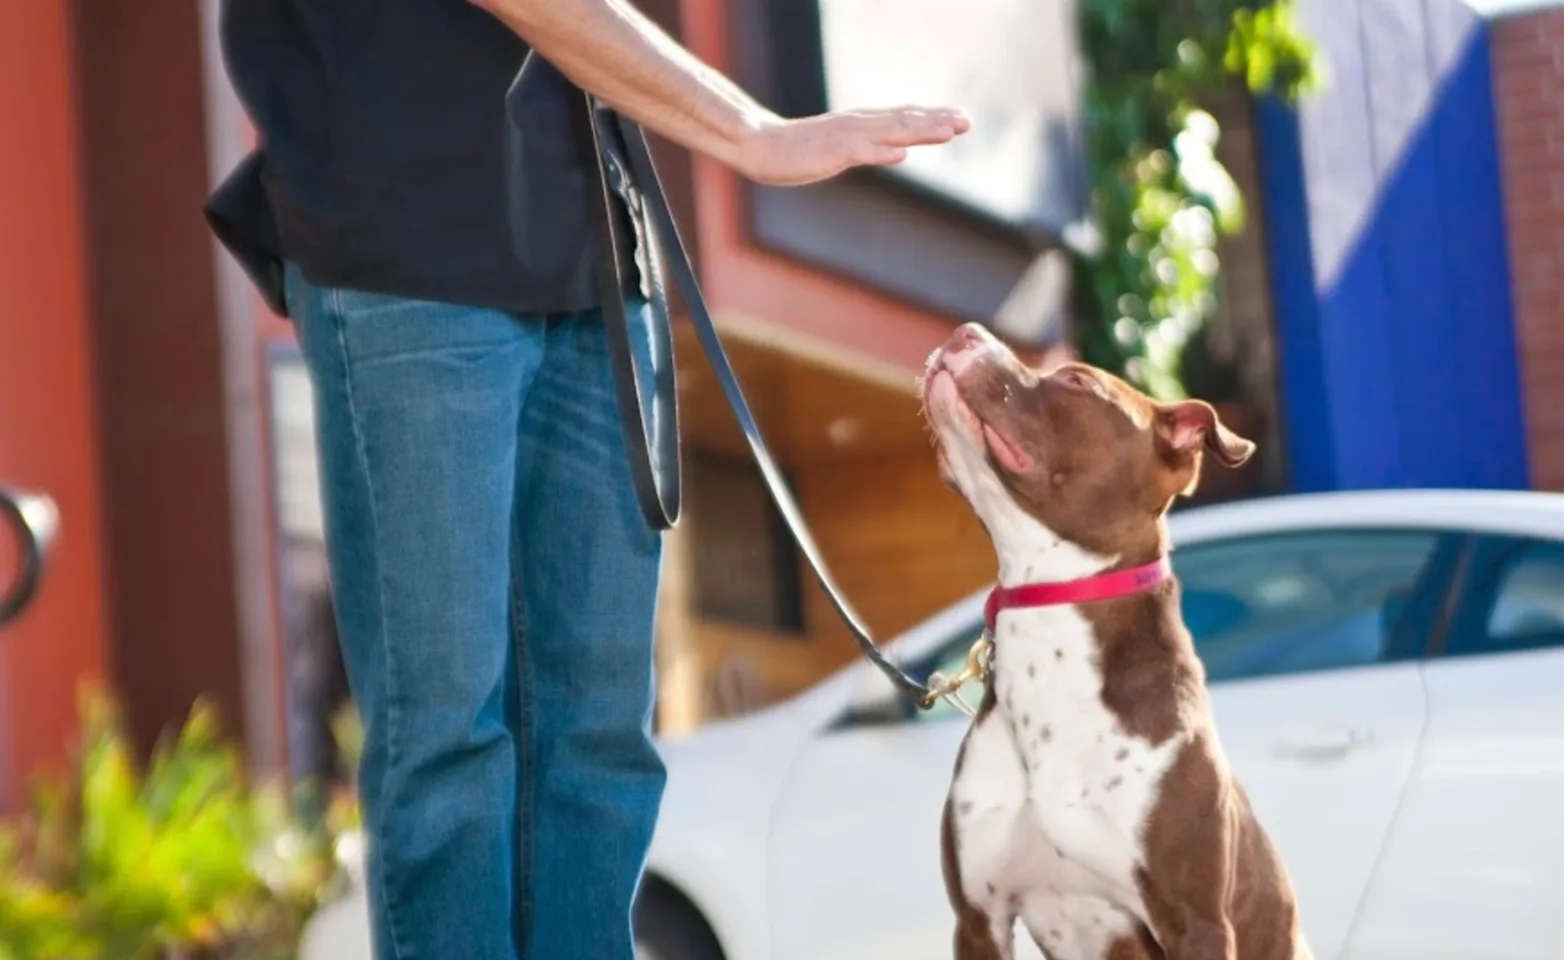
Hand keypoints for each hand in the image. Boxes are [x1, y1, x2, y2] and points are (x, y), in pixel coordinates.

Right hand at [733, 107, 969, 186]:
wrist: (759, 146)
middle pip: (904, 120)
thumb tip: (900, 153)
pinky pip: (861, 153)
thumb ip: (869, 150)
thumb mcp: (839, 151)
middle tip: (967, 122)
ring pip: (891, 132)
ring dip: (921, 131)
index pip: (901, 117)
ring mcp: (846, 138)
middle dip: (936, 121)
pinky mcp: (832, 153)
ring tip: (949, 131)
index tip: (956, 118)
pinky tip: (903, 153)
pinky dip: (882, 152)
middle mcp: (857, 125)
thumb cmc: (794, 151)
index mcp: (858, 124)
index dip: (930, 117)